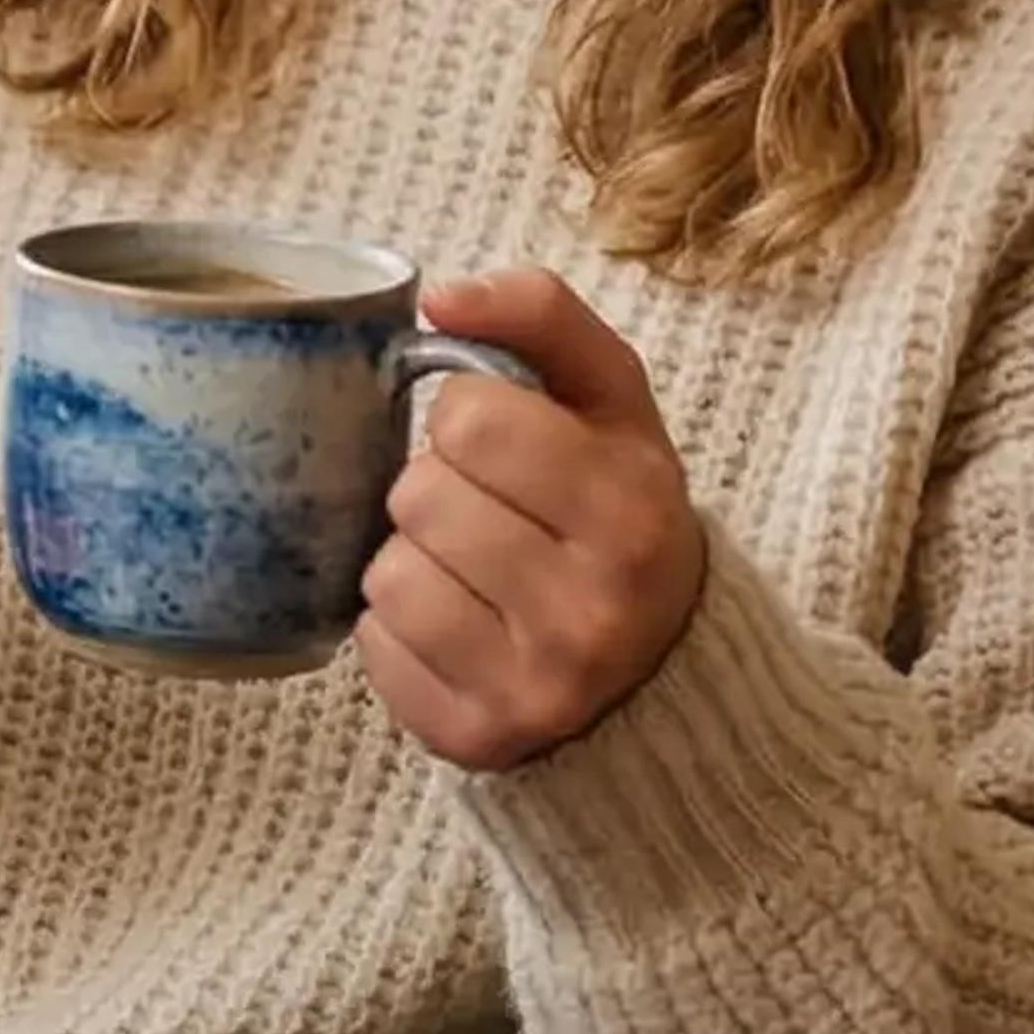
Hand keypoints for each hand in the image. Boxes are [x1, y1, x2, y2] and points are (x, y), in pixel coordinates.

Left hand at [355, 267, 706, 773]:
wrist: (662, 679)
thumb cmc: (618, 516)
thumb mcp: (613, 407)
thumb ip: (543, 319)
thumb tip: (443, 297)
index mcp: (634, 513)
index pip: (472, 419)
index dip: (473, 421)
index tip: (508, 449)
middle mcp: (591, 609)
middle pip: (419, 495)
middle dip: (439, 491)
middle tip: (492, 517)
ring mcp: (532, 685)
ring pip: (387, 572)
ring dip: (412, 559)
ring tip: (473, 573)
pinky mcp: (471, 737)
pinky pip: (371, 644)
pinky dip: (397, 628)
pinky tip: (458, 629)